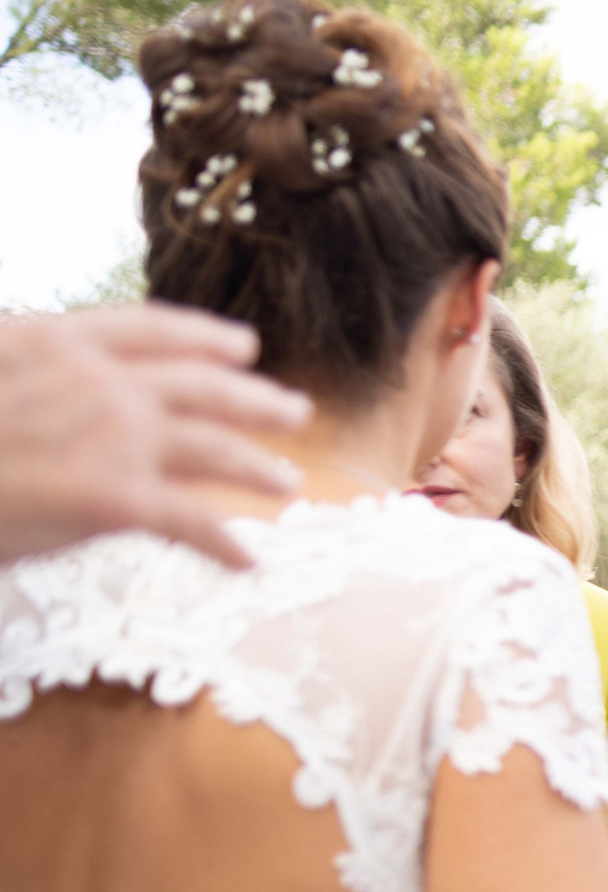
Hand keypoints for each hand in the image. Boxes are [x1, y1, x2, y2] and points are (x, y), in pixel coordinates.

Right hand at [0, 305, 310, 566]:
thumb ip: (29, 373)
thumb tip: (57, 377)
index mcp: (54, 341)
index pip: (149, 329)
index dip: (204, 337)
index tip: (244, 345)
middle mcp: (97, 380)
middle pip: (202, 385)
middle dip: (256, 399)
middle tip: (296, 410)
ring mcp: (113, 437)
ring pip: (215, 448)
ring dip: (259, 467)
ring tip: (289, 483)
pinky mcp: (116, 499)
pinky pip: (193, 522)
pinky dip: (226, 544)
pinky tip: (248, 562)